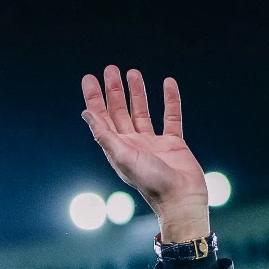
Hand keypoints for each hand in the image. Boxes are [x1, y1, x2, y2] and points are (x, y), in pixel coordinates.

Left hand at [81, 68, 209, 241]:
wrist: (181, 199)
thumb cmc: (151, 183)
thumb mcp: (123, 157)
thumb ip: (105, 135)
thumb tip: (86, 114)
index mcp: (118, 148)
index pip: (102, 118)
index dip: (94, 99)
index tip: (90, 78)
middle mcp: (133, 144)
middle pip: (120, 111)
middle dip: (114, 90)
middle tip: (110, 69)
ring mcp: (153, 143)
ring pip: (142, 112)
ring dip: (137, 92)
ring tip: (133, 72)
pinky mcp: (173, 143)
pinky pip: (171, 117)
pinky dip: (170, 100)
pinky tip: (168, 84)